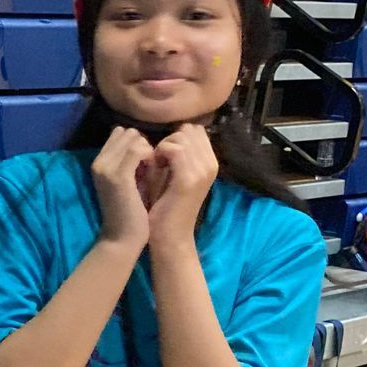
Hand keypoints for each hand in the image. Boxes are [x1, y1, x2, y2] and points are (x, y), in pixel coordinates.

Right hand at [90, 127, 157, 251]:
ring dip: (149, 150)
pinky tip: (154, 171)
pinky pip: (138, 149)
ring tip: (153, 170)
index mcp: (100, 162)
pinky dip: (150, 156)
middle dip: (144, 144)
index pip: (120, 133)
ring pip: (134, 138)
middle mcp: (99, 162)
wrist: (123, 239)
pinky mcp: (118, 175)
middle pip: (128, 132)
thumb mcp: (130, 181)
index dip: (138, 143)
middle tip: (152, 166)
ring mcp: (107, 168)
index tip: (147, 161)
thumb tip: (144, 141)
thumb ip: (132, 161)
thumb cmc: (131, 212)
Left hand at [148, 124, 217, 245]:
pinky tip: (154, 166)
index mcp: (210, 162)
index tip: (164, 154)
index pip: (195, 130)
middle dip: (169, 139)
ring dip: (163, 146)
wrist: (169, 236)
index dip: (176, 136)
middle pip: (189, 130)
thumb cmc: (166, 204)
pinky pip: (174, 150)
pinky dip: (159, 153)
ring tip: (156, 164)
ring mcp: (202, 171)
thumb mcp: (174, 173)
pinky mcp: (189, 179)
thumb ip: (176, 153)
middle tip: (158, 159)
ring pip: (181, 137)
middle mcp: (211, 164)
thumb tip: (170, 132)